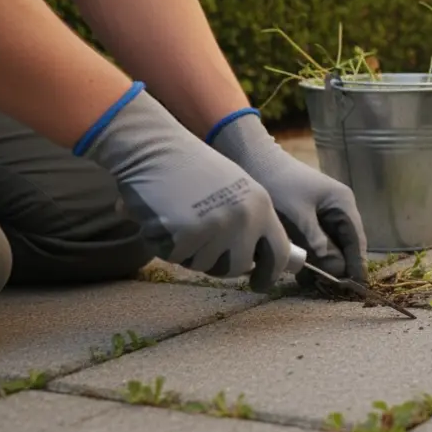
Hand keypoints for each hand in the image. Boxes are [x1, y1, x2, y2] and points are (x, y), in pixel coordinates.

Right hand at [77, 84, 290, 290]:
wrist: (154, 146)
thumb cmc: (189, 167)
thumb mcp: (234, 188)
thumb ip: (247, 220)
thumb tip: (252, 261)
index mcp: (261, 205)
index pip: (277, 252)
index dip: (270, 274)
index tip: (260, 285)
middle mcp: (245, 218)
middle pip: (237, 267)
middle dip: (218, 264)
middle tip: (200, 246)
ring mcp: (218, 226)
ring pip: (203, 264)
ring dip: (187, 251)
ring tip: (177, 218)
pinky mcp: (187, 234)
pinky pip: (175, 257)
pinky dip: (163, 244)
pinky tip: (160, 217)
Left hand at [208, 109, 367, 284]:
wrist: (254, 161)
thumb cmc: (279, 184)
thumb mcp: (298, 216)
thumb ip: (317, 242)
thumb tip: (335, 268)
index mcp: (343, 204)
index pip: (357, 241)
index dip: (356, 264)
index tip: (355, 287)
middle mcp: (338, 209)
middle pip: (345, 245)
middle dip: (337, 266)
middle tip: (329, 289)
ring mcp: (324, 214)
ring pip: (329, 246)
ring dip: (321, 263)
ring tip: (311, 282)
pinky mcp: (309, 218)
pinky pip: (315, 242)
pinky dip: (309, 256)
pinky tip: (299, 271)